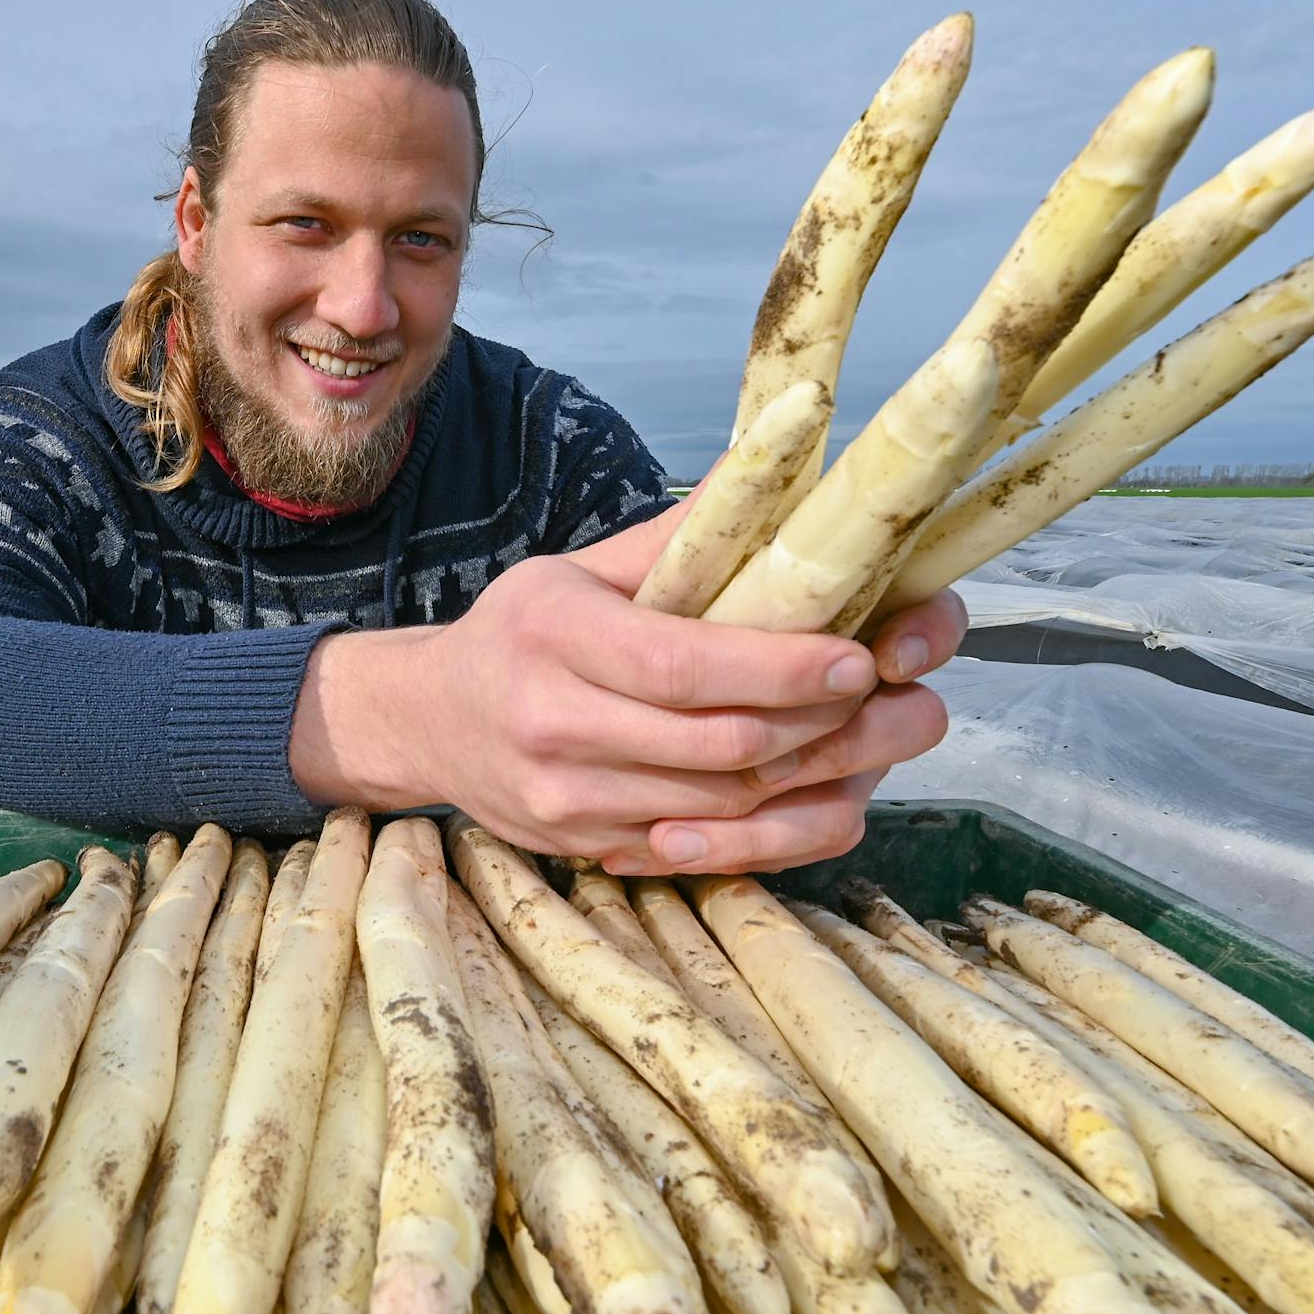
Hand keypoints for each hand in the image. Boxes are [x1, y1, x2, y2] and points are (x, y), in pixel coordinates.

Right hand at [289, 500, 966, 871]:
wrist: (427, 723)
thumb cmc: (519, 635)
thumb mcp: (578, 571)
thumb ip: (678, 539)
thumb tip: (773, 465)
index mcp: (554, 636)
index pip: (682, 665)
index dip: (779, 668)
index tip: (855, 658)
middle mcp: (552, 723)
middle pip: (717, 745)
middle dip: (819, 727)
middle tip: (886, 700)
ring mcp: (564, 800)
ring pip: (719, 807)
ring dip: (807, 778)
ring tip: (865, 742)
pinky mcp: (581, 848)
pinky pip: (698, 848)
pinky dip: (765, 825)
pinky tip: (806, 788)